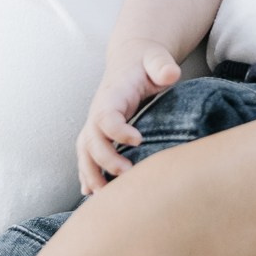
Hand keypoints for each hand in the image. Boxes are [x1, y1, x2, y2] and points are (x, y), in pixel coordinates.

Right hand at [76, 43, 180, 194]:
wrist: (131, 60)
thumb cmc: (147, 62)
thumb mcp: (156, 58)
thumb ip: (162, 64)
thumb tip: (171, 73)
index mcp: (113, 95)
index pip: (105, 115)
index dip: (117, 130)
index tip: (138, 140)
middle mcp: (98, 111)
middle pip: (91, 139)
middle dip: (105, 160)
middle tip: (127, 174)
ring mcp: (95, 124)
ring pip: (84, 152)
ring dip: (91, 174)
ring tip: (105, 196)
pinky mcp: (98, 134)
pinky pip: (86, 156)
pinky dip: (87, 175)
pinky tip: (91, 194)